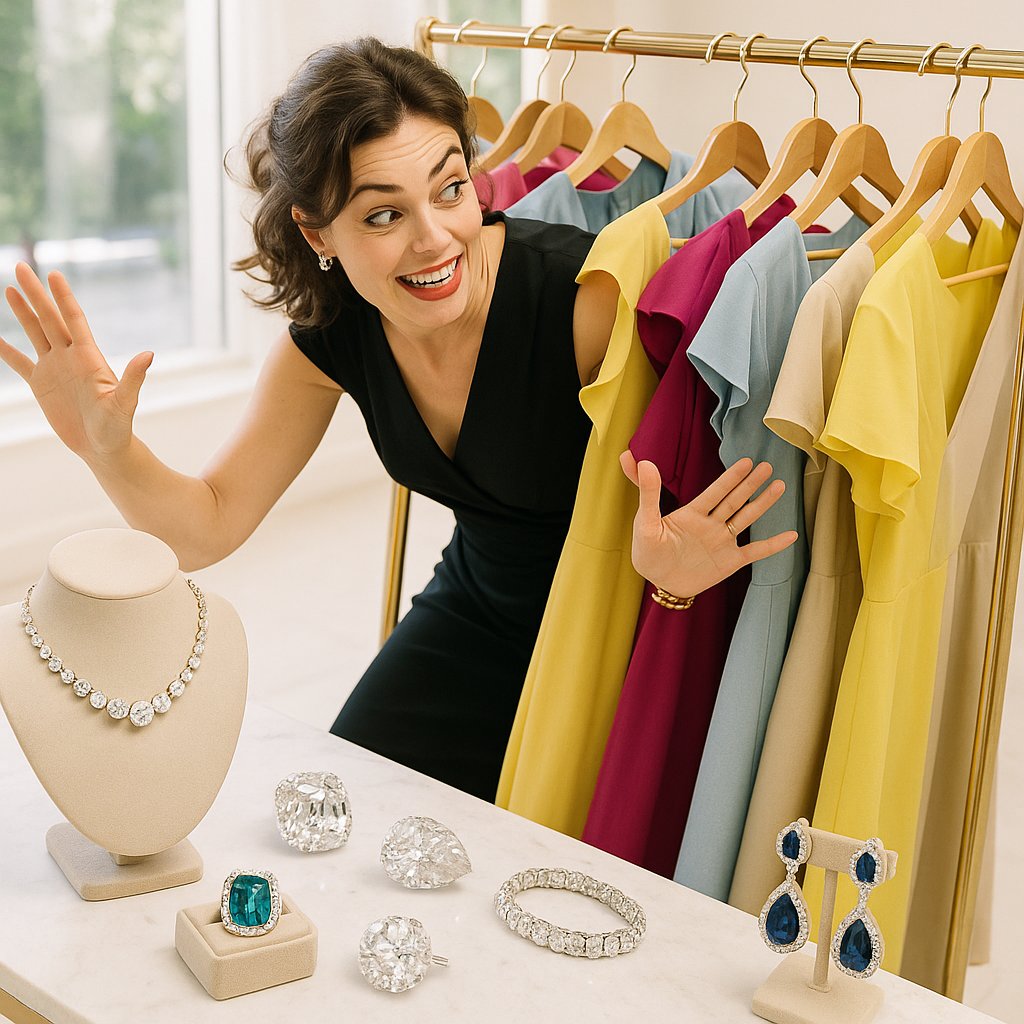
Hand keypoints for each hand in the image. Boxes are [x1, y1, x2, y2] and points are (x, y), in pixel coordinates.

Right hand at [0, 263, 152, 459]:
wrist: (103, 448)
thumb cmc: (117, 427)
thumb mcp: (124, 403)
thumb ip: (133, 378)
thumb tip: (148, 354)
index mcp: (89, 358)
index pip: (74, 319)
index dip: (63, 297)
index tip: (53, 274)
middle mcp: (70, 357)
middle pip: (49, 319)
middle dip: (35, 294)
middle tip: (21, 267)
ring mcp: (55, 369)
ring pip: (35, 333)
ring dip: (22, 312)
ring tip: (9, 288)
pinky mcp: (42, 385)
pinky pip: (19, 362)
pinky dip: (5, 350)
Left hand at [623, 450, 797, 599]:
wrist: (658, 580)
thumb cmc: (648, 550)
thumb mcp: (645, 522)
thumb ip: (647, 493)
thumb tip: (642, 462)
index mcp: (692, 513)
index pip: (715, 492)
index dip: (730, 478)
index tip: (746, 461)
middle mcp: (711, 524)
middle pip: (734, 500)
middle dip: (750, 484)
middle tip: (768, 466)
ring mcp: (722, 541)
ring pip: (746, 519)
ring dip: (763, 504)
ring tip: (779, 485)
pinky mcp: (730, 562)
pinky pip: (755, 552)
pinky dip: (773, 545)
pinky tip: (792, 536)